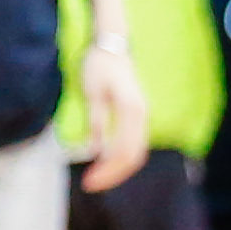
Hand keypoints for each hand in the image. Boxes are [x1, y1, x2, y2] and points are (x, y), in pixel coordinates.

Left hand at [70, 38, 153, 192]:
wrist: (111, 45)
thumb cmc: (98, 65)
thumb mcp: (92, 94)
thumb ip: (96, 122)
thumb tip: (95, 151)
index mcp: (132, 110)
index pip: (123, 151)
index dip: (106, 170)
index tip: (88, 180)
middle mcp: (142, 115)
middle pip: (133, 157)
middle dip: (112, 174)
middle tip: (89, 184)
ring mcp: (142, 115)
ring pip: (136, 152)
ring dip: (117, 168)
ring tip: (96, 177)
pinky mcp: (138, 116)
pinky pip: (135, 144)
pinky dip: (122, 158)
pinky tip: (106, 163)